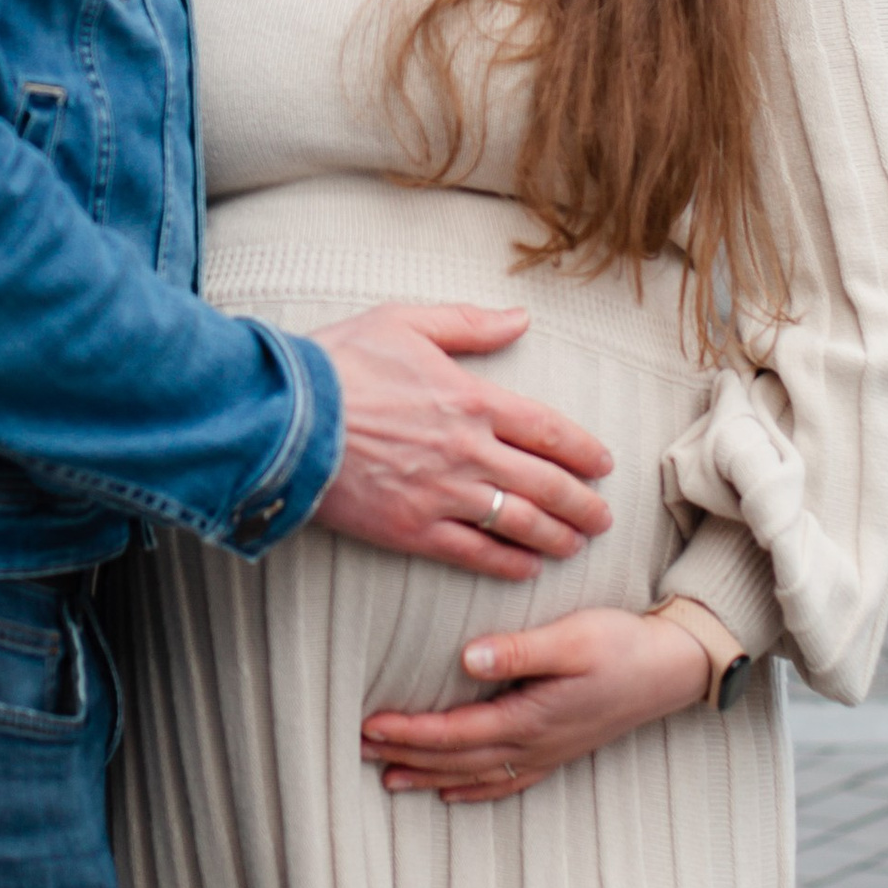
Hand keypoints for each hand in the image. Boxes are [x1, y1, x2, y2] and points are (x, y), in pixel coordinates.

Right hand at [310, 304, 611, 581]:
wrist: (284, 418)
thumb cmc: (340, 363)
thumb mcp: (405, 321)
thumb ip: (469, 323)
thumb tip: (520, 318)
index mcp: (471, 398)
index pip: (548, 429)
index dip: (583, 450)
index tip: (603, 464)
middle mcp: (467, 450)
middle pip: (545, 483)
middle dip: (582, 503)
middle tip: (604, 517)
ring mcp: (441, 494)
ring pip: (518, 522)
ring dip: (556, 536)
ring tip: (577, 545)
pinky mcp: (411, 528)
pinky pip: (473, 552)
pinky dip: (507, 563)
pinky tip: (528, 569)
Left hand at [360, 609, 708, 801]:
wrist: (673, 669)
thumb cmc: (623, 645)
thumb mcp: (573, 638)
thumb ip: (520, 651)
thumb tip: (467, 658)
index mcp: (530, 717)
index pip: (454, 733)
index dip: (409, 733)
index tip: (368, 728)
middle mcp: (533, 744)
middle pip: (456, 759)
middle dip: (407, 756)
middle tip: (359, 752)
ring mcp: (547, 752)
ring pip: (475, 774)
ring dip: (430, 776)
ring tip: (389, 779)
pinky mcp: (559, 749)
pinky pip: (506, 780)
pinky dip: (474, 789)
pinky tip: (452, 792)